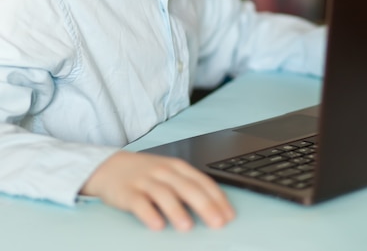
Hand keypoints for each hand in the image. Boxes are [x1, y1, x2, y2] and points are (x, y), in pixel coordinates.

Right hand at [80, 151, 234, 230]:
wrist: (110, 166)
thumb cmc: (147, 173)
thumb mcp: (170, 173)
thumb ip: (189, 185)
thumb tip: (216, 207)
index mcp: (177, 167)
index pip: (202, 181)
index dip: (217, 198)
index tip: (229, 215)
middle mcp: (163, 171)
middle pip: (187, 187)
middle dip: (204, 205)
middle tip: (217, 223)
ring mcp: (145, 180)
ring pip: (164, 194)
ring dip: (177, 210)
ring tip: (188, 226)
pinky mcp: (127, 192)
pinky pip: (139, 203)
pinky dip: (149, 214)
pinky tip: (157, 225)